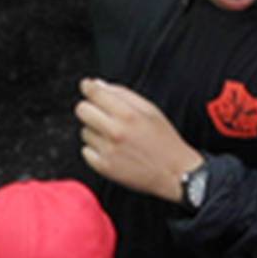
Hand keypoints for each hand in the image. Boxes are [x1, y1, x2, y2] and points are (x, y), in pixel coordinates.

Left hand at [76, 76, 200, 200]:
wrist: (174, 173)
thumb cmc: (164, 140)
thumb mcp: (150, 110)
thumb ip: (123, 94)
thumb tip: (98, 84)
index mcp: (128, 115)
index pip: (95, 93)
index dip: (88, 87)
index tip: (87, 86)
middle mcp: (115, 132)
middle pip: (82, 110)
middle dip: (90, 108)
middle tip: (102, 113)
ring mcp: (108, 151)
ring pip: (84, 131)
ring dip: (95, 131)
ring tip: (114, 137)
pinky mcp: (104, 167)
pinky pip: (86, 151)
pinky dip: (95, 149)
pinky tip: (111, 150)